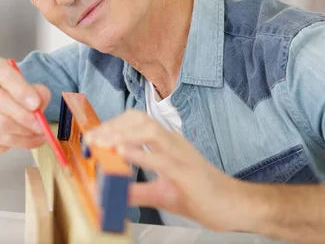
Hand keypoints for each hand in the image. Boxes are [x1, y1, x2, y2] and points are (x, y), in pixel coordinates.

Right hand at [0, 56, 49, 152]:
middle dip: (23, 116)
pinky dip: (19, 143)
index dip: (20, 91)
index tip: (36, 104)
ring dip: (23, 133)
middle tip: (41, 125)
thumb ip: (38, 92)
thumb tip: (39, 103)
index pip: (3, 75)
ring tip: (40, 133)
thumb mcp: (30, 86)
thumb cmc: (14, 93)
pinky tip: (32, 140)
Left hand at [85, 110, 243, 230]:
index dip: (114, 125)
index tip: (94, 135)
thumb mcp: (160, 193)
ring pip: (150, 131)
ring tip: (104, 143)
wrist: (231, 206)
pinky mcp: (187, 170)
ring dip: (123, 135)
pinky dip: (140, 154)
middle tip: (93, 138)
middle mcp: (173, 142)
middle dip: (114, 126)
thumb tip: (110, 192)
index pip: (137, 122)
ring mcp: (181, 154)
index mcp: (167, 143)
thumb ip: (135, 191)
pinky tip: (123, 154)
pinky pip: (161, 157)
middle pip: (140, 120)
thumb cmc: (200, 195)